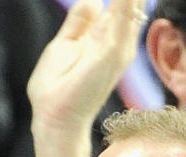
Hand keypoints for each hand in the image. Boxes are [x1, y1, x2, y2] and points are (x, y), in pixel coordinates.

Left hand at [28, 0, 144, 139]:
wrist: (55, 116)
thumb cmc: (56, 90)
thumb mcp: (65, 44)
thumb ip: (80, 22)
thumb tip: (91, 0)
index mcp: (106, 38)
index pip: (122, 2)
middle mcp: (118, 40)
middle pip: (131, 1)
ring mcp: (119, 45)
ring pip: (130, 3)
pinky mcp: (115, 49)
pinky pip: (123, 10)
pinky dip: (124, 0)